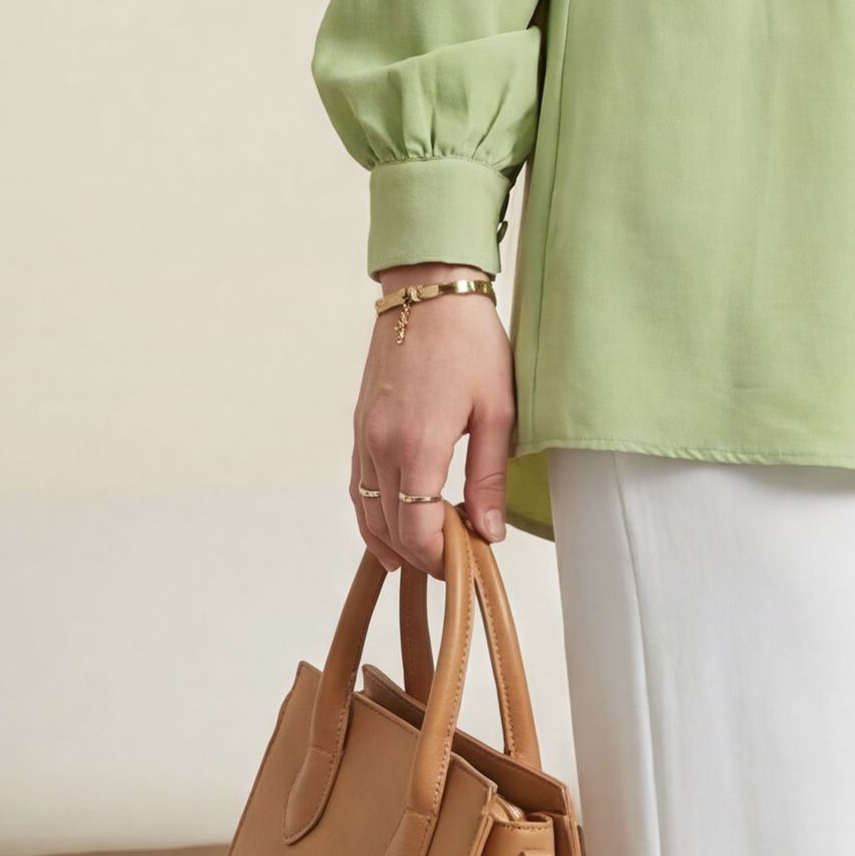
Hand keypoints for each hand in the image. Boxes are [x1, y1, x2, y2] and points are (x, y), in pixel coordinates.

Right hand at [354, 263, 515, 575]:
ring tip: (418, 558)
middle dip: (418, 554)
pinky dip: (371, 512)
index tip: (463, 564)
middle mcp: (380, 445)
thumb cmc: (469, 343)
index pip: (415, 530)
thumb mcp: (497, 412)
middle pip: (388, 527)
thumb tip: (488, 532)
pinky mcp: (359, 423)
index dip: (438, 558)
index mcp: (416, 446)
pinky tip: (390, 523)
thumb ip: (488, 478)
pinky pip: (357, 484)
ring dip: (389, 540)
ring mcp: (364, 434)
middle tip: (452, 562)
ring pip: (365, 510)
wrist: (428, 291)